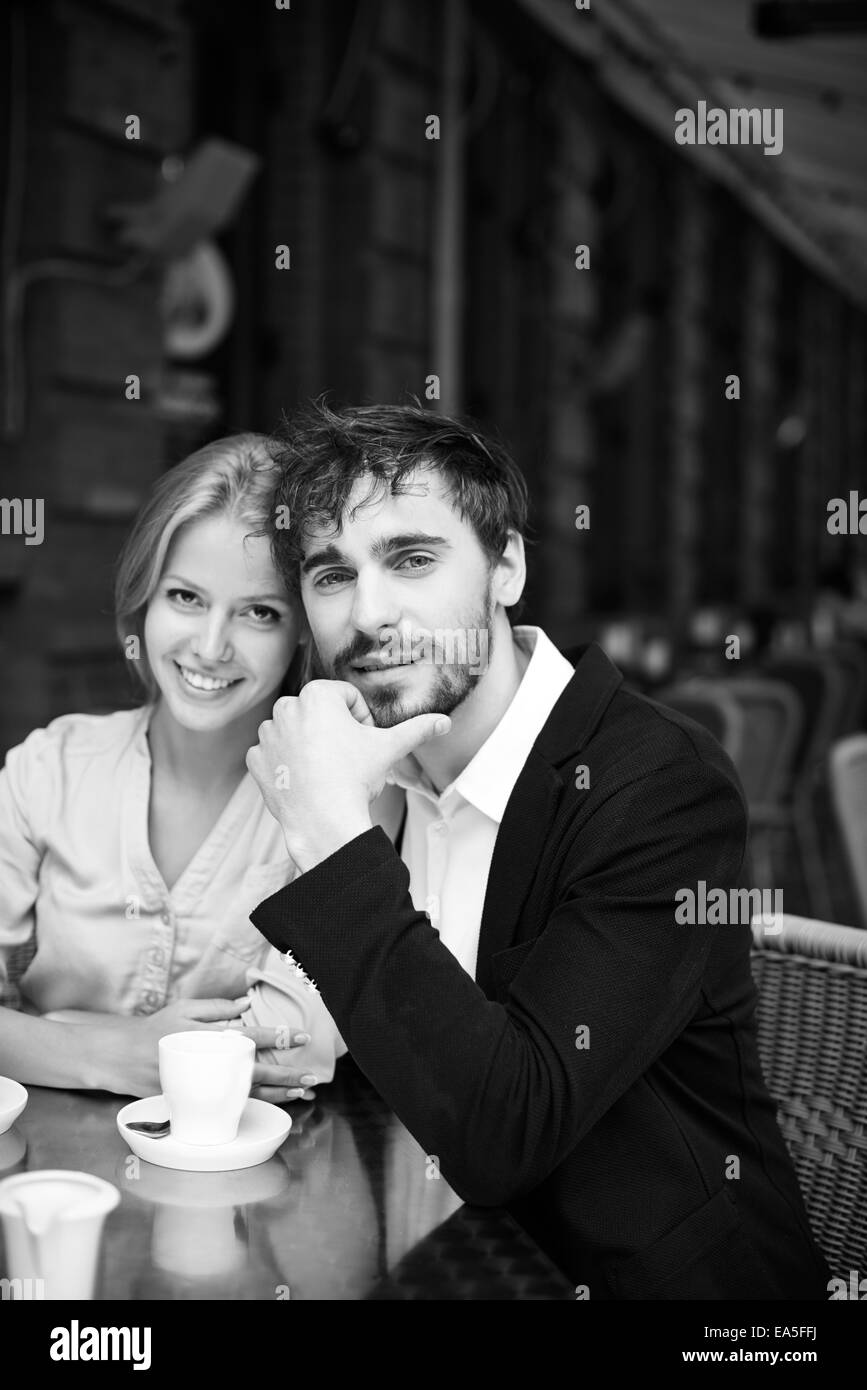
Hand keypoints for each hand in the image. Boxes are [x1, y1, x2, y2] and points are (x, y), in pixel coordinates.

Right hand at [92, 997, 316, 1099]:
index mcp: (205, 1035)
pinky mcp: (194, 1101)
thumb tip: (246, 1003)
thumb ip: (216, 1008)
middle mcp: (206, 1063)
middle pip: (252, 1070)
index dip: (276, 1036)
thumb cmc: (155, 1030)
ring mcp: (200, 1085)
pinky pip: (230, 1104)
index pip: (247, 1036)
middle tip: (313, 1074)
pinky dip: (254, 1103)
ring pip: (245, 1093)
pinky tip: (274, 1101)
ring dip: (277, 1093)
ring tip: (303, 1090)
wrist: (121, 1057)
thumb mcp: (183, 1009)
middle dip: (286, 1073)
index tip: (299, 1036)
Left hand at [246, 681, 450, 870]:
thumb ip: (417, 729)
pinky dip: (287, 764)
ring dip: (309, 745)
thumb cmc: (355, 778)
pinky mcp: (256, 759)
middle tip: (348, 758)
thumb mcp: (390, 748)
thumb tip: (444, 722)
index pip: (346, 698)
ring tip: (327, 771)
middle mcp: (286, 707)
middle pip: (319, 713)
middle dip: (334, 731)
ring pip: (295, 731)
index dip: (361, 720)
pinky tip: (305, 780)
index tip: (364, 742)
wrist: (324, 820)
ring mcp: (268, 734)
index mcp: (317, 695)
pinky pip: (273, 754)